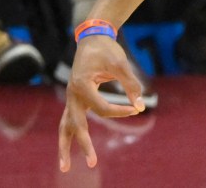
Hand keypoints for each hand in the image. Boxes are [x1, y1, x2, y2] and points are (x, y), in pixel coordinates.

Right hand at [58, 36, 145, 171]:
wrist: (92, 38)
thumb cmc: (107, 50)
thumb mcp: (121, 64)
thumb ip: (131, 84)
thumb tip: (141, 105)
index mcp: (82, 85)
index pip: (102, 108)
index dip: (120, 112)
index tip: (135, 109)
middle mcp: (73, 94)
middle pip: (76, 125)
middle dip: (83, 145)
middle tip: (92, 163)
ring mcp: (71, 98)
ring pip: (65, 126)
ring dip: (65, 146)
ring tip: (64, 167)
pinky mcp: (74, 99)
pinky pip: (69, 121)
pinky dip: (69, 135)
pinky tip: (69, 149)